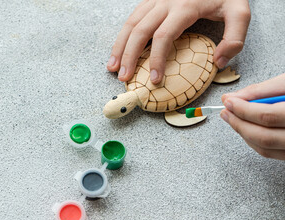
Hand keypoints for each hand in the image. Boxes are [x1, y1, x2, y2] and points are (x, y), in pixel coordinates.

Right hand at [107, 0, 250, 83]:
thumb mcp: (239, 12)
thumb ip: (235, 38)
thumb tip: (217, 63)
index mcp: (185, 7)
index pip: (164, 36)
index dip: (156, 60)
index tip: (154, 80)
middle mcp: (165, 2)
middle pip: (140, 31)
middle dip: (129, 56)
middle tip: (124, 78)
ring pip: (130, 23)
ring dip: (119, 46)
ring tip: (113, 67)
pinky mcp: (150, 0)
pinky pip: (132, 18)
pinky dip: (122, 36)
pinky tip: (119, 50)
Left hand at [221, 73, 284, 159]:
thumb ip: (261, 90)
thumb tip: (233, 98)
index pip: (267, 116)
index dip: (243, 109)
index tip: (228, 101)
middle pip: (264, 137)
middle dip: (238, 123)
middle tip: (225, 111)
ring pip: (266, 148)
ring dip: (244, 133)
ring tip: (232, 118)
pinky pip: (272, 153)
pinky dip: (255, 141)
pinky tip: (247, 128)